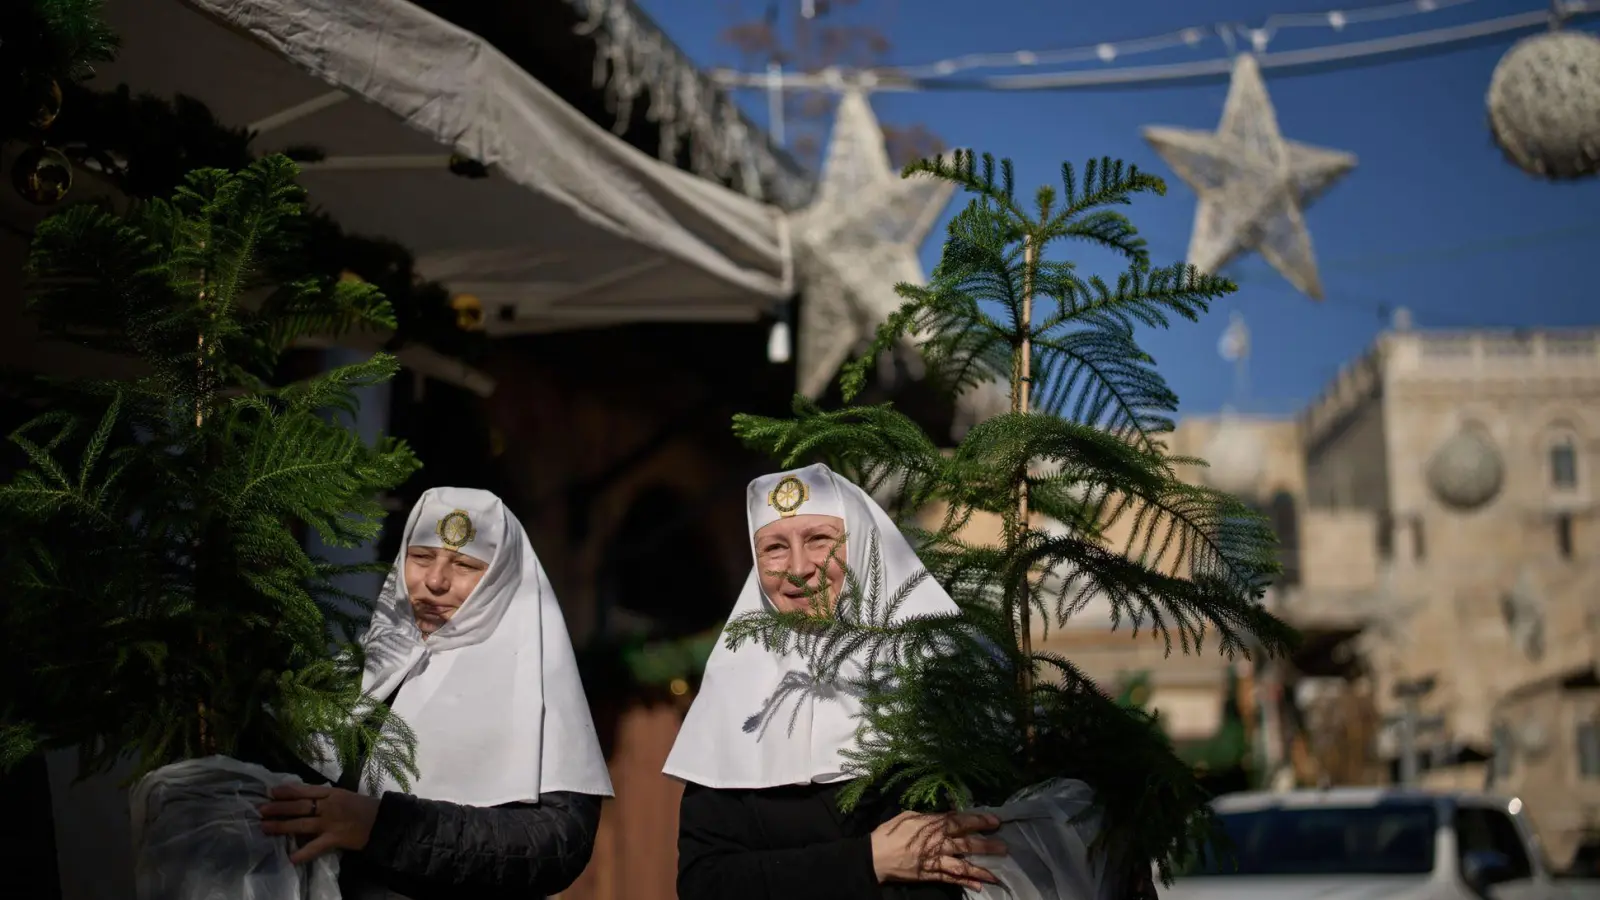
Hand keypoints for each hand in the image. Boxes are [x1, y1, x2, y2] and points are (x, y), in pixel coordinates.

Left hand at [258, 783, 380, 864]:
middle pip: (299, 805)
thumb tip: (304, 797)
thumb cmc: (363, 807)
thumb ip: (325, 796)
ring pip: (302, 823)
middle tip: (260, 810)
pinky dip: (304, 853)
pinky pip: (317, 846)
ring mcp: (331, 823)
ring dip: (282, 826)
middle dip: (279, 808)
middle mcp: (329, 806)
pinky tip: (291, 857)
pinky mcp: (335, 838)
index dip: (287, 791)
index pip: (305, 790)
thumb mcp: (344, 795)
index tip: (271, 792)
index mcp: (332, 793)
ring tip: (265, 827)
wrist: (383, 821)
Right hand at [870, 810, 1006, 889]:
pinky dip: (965, 883)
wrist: (875, 856)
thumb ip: (929, 817)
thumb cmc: (890, 832)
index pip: (961, 821)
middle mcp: (939, 843)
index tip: (995, 821)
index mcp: (934, 825)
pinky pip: (951, 879)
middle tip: (1004, 848)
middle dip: (987, 845)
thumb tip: (943, 816)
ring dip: (981, 869)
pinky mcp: (931, 875)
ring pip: (963, 865)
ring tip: (997, 873)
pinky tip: (978, 886)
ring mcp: (936, 861)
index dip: (979, 821)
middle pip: (968, 844)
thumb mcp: (909, 816)